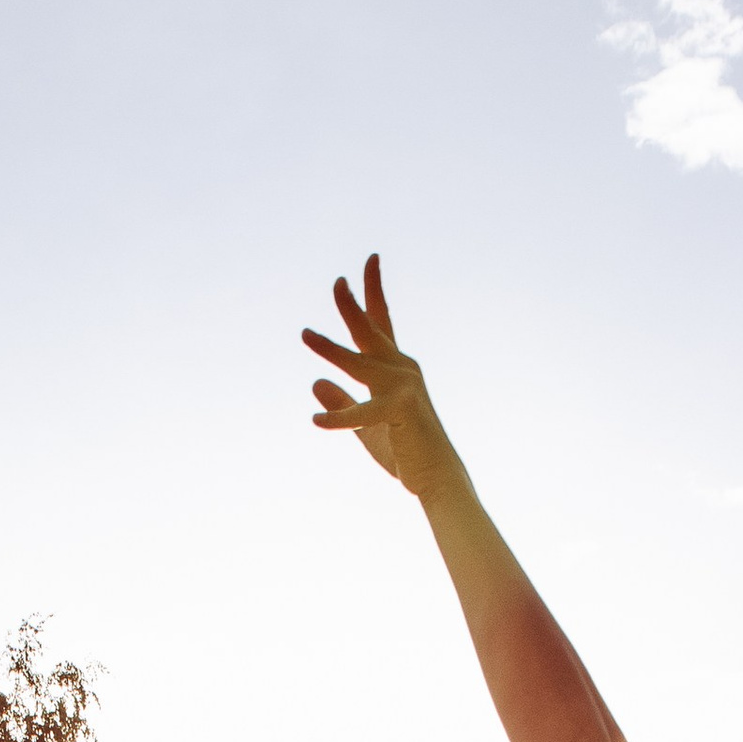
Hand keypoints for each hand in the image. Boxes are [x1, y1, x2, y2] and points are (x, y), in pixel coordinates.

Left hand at [303, 255, 463, 503]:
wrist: (436, 479)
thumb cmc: (406, 452)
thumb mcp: (364, 426)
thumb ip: (342, 402)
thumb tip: (316, 382)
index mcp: (396, 369)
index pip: (381, 324)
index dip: (371, 293)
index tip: (367, 262)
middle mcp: (402, 369)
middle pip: (371, 330)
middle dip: (352, 305)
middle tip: (337, 282)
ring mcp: (404, 387)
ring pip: (360, 361)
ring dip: (331, 348)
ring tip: (305, 334)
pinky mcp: (401, 410)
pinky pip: (362, 413)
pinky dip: (340, 417)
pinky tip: (317, 422)